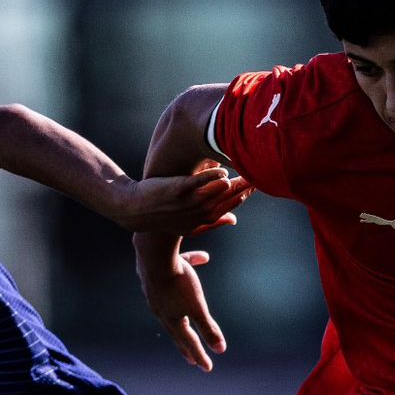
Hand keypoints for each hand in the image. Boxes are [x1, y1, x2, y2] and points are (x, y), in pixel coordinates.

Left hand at [113, 163, 251, 234]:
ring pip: (214, 193)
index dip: (244, 196)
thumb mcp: (190, 224)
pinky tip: (222, 171)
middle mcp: (197, 213)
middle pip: (226, 200)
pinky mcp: (177, 190)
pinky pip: (198, 183)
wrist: (135, 210)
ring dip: (232, 183)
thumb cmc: (163, 215)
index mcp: (203, 220)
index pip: (229, 207)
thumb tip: (234, 220)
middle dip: (244, 189)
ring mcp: (187, 202)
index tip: (257, 183)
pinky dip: (211, 177)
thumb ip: (214, 222)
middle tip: (258, 175)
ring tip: (245, 170)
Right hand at [136, 242, 226, 370]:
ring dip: (187, 303)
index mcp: (171, 319)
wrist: (153, 253)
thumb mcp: (197, 306)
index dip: (199, 355)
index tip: (207, 368)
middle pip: (177, 328)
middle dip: (186, 342)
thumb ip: (208, 328)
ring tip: (194, 308)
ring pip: (173, 301)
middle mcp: (160, 308)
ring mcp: (154, 291)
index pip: (188, 342)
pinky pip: (176, 273)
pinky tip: (203, 258)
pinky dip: (189, 268)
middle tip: (191, 357)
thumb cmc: (178, 282)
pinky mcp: (153, 273)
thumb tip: (220, 350)